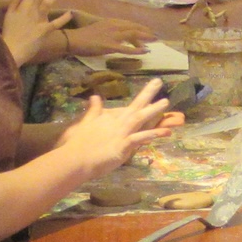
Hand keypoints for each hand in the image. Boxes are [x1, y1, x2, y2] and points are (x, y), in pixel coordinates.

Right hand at [0, 0, 74, 63]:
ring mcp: (38, 20)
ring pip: (48, 3)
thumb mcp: (9, 14)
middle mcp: (31, 10)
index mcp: (23, 6)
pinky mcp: (44, 31)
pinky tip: (71, 13)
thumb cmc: (9, 33)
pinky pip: (55, 24)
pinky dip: (63, 19)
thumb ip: (16, 0)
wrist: (11, 50)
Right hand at [57, 85, 182, 183]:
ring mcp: (120, 134)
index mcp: (111, 118)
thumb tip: (95, 96)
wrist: (75, 159)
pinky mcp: (122, 146)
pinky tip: (163, 132)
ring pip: (139, 119)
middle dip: (148, 93)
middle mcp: (118, 123)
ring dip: (153, 110)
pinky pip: (138, 138)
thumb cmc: (79, 144)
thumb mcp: (86, 123)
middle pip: (135, 106)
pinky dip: (151, 134)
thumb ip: (94, 111)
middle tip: (159, 82)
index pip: (130, 106)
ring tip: (166, 102)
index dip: (142, 97)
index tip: (153, 86)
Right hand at [62, 18, 154, 55]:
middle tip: (155, 36)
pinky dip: (137, 49)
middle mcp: (114, 26)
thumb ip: (109, 32)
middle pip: (134, 28)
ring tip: (154, 41)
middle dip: (146, 31)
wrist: (73, 39)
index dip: (140, 27)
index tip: (148, 30)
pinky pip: (126, 48)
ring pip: (133, 35)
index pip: (129, 24)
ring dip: (145, 38)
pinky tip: (145, 51)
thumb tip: (117, 38)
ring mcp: (112, 35)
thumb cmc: (84, 36)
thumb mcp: (99, 30)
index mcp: (111, 22)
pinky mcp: (109, 45)